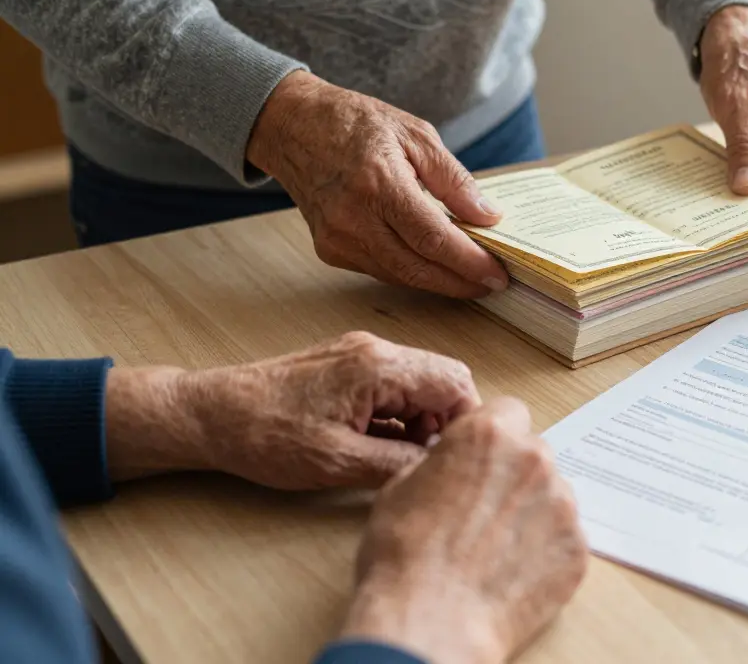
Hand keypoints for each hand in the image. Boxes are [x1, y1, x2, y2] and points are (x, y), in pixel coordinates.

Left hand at [104, 332, 481, 488]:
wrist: (210, 415)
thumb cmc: (263, 435)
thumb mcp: (338, 463)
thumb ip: (397, 463)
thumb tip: (437, 468)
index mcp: (378, 367)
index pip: (456, 384)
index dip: (464, 424)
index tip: (453, 457)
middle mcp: (375, 351)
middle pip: (444, 378)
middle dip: (446, 421)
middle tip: (427, 459)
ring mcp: (360, 355)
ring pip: (421, 383)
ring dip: (423, 420)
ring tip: (399, 456)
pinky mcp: (347, 366)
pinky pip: (395, 386)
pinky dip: (400, 415)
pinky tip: (379, 444)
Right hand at [247, 71, 508, 297]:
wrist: (292, 126)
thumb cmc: (356, 123)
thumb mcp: (417, 135)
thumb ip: (454, 180)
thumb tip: (489, 217)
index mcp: (379, 183)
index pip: (433, 238)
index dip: (469, 262)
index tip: (498, 274)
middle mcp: (353, 218)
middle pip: (417, 267)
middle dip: (460, 282)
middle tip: (493, 284)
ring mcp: (337, 238)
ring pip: (399, 276)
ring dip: (439, 282)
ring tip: (472, 278)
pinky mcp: (329, 250)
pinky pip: (380, 271)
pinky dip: (412, 272)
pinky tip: (435, 267)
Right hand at [339, 398, 587, 663]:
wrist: (429, 621)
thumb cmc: (403, 556)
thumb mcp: (400, 487)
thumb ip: (443, 462)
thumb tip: (454, 463)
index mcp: (489, 434)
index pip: (508, 412)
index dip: (493, 437)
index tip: (483, 459)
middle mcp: (534, 460)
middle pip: (534, 453)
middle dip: (514, 474)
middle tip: (485, 511)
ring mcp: (562, 505)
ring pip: (553, 496)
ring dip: (531, 512)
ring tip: (495, 550)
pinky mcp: (577, 549)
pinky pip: (563, 539)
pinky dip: (544, 552)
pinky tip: (511, 573)